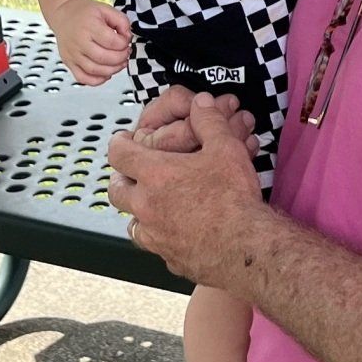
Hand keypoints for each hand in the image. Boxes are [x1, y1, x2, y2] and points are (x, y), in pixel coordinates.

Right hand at [48, 0, 131, 86]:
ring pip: (95, 71)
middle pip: (104, 58)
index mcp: (89, 26)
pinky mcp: (69, 62)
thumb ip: (121, 21)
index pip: (112, 42)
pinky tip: (105, 73)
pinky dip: (97, 80)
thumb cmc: (84, 12)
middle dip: (121, 58)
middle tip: (125, 53)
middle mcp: (79, 41)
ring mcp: (72, 54)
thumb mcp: (106, 9)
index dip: (124, 43)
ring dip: (112, 70)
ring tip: (119, 63)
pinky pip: (83, 78)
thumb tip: (127, 37)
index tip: (126, 40)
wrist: (63, 14)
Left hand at [109, 95, 269, 284]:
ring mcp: (155, 236)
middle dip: (121, 180)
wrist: (245, 247)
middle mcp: (146, 206)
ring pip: (132, 223)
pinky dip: (161, 237)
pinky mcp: (169, 258)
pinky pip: (156, 245)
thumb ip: (209, 121)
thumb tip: (200, 103)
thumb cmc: (234, 198)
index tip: (123, 141)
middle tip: (131, 175)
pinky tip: (177, 232)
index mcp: (154, 175)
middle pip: (116, 191)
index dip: (119, 143)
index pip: (118, 153)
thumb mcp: (226, 149)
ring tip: (153, 206)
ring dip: (138, 212)